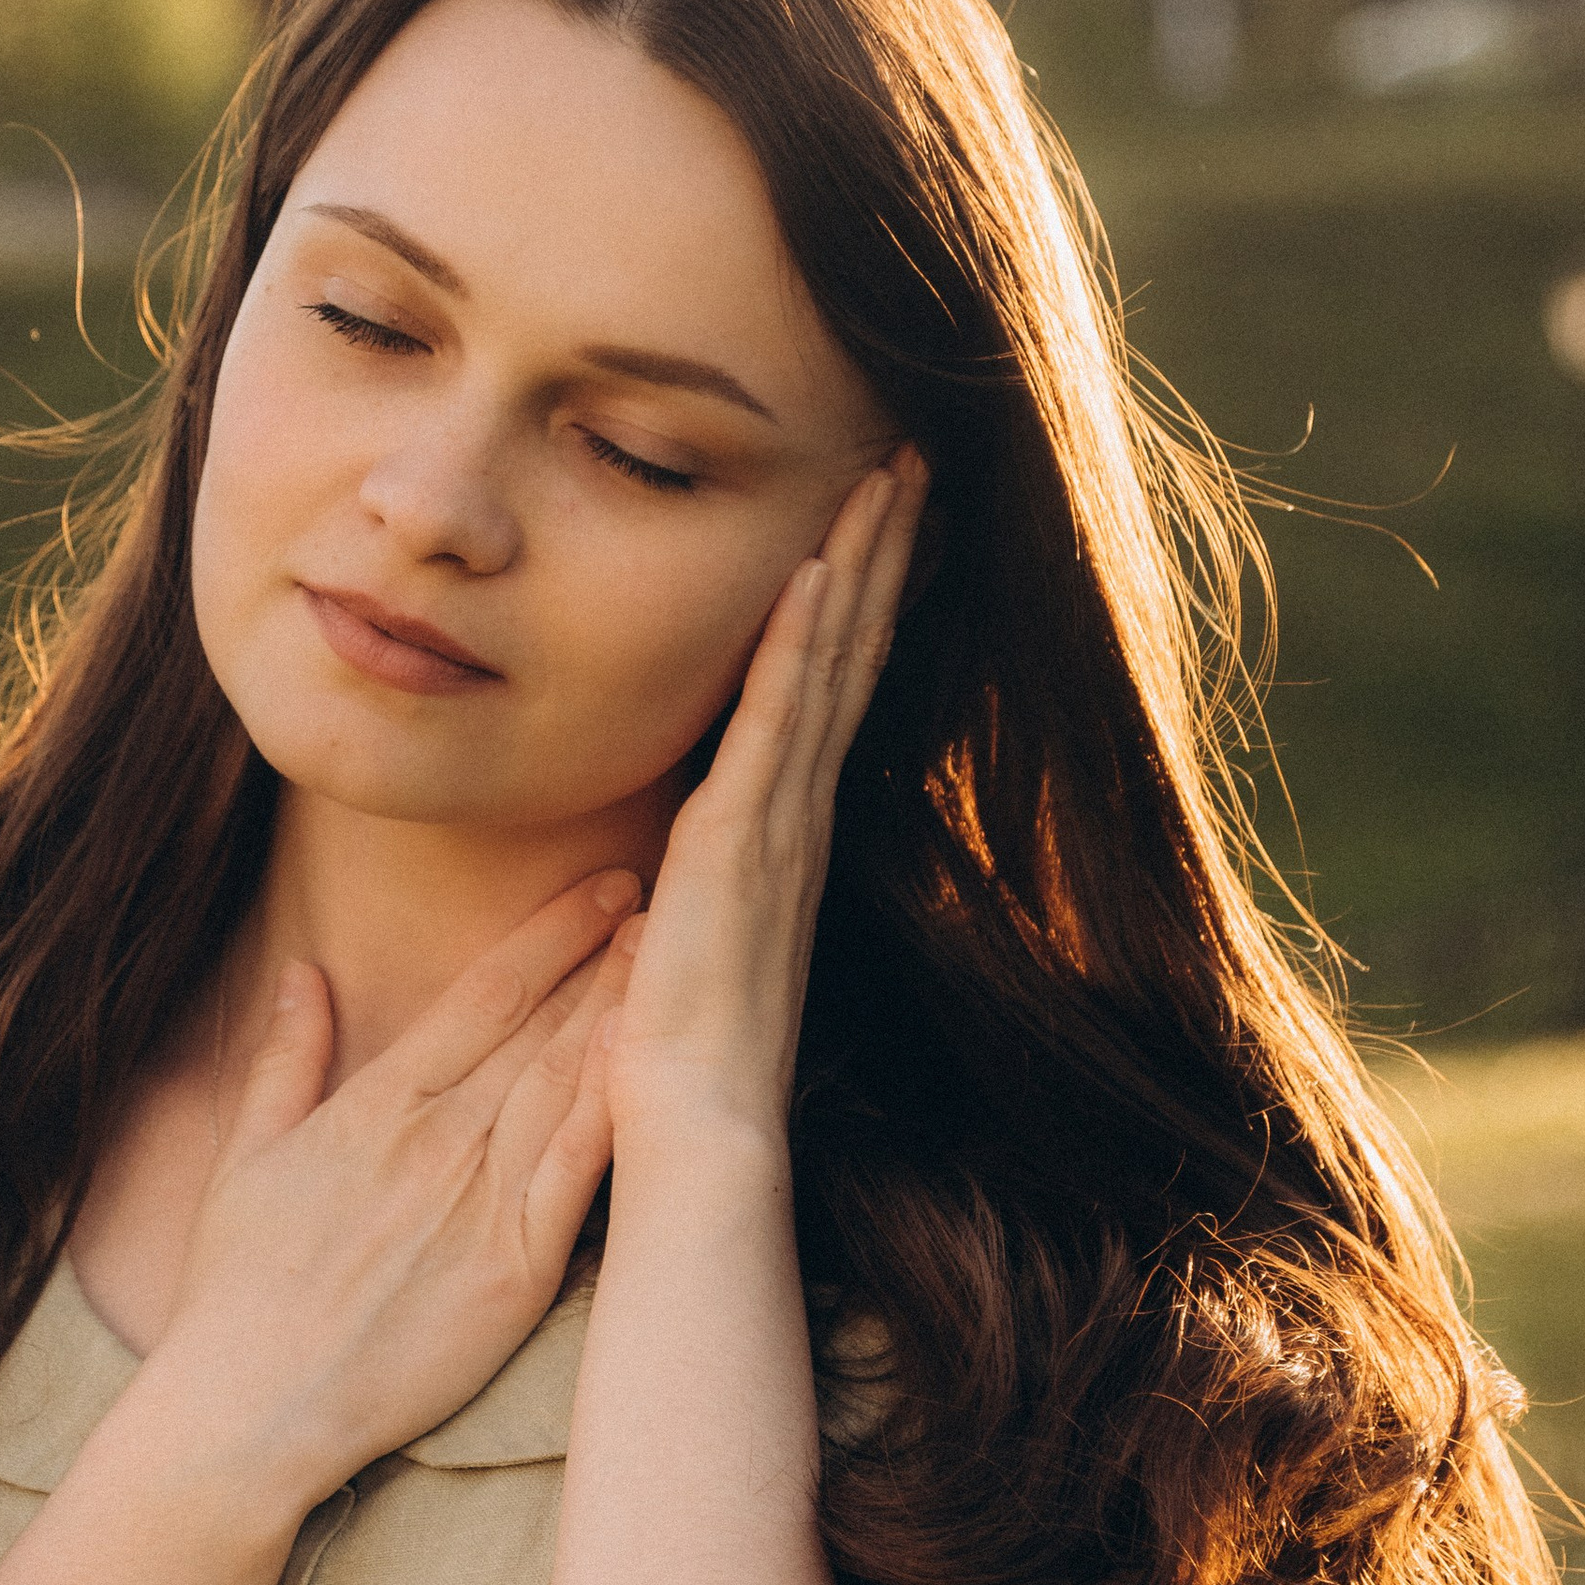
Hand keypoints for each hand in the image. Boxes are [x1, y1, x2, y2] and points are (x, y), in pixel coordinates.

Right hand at [135, 873, 633, 1509]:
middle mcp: (437, 1140)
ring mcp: (481, 1204)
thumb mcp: (245, 1156)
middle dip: (607, 957)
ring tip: (678, 959)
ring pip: (568, 1086)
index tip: (600, 889)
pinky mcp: (516, 1271)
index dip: (550, 934)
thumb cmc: (238, 1291)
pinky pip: (579, 1178)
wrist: (253, 1405)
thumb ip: (285, 1060)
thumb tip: (303, 974)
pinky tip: (657, 1065)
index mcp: (376, 1105)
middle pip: (541, 1027)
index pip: (483, 994)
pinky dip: (616, 1114)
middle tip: (668, 896)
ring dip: (624, 1016)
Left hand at [602, 446, 927, 1160]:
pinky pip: (776, 722)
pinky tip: (814, 572)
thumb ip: (695, 879)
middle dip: (885, 552)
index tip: (882, 519)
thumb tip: (670, 855)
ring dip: (860, 566)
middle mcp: (797, 817)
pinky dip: (799, 644)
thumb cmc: (680, 1051)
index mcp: (784, 834)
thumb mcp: (687, 933)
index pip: (831, 690)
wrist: (695, 1127)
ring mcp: (778, 826)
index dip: (863, 601)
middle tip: (915, 457)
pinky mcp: (741, 843)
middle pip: (854, 654)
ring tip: (889, 474)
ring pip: (830, 666)